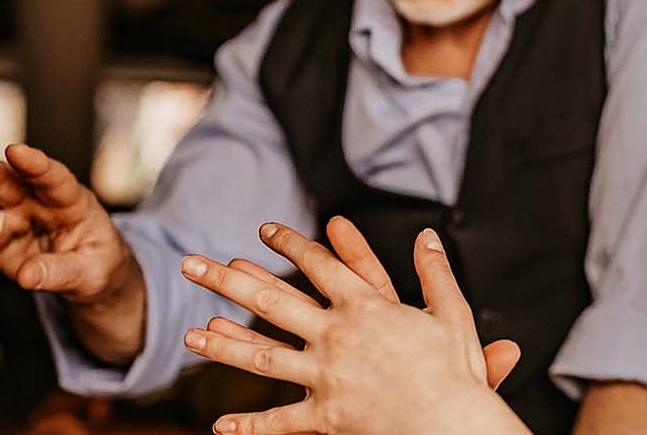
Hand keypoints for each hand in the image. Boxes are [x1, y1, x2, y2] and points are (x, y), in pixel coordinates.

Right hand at [0, 144, 145, 362]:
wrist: (90, 275)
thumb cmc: (98, 261)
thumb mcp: (93, 272)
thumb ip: (62, 272)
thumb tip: (27, 276)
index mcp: (70, 201)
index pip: (53, 177)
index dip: (34, 163)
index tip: (16, 151)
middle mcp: (34, 202)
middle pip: (1, 179)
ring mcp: (11, 218)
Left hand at [180, 218, 528, 434]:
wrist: (453, 424)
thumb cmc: (457, 372)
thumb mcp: (452, 314)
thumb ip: (435, 273)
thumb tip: (427, 236)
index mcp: (367, 307)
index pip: (319, 266)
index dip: (290, 244)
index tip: (264, 230)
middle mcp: (337, 335)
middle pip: (272, 300)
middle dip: (227, 280)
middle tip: (191, 264)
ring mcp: (326, 376)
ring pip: (263, 357)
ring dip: (224, 345)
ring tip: (189, 334)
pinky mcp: (327, 416)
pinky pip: (282, 422)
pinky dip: (251, 427)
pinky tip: (219, 427)